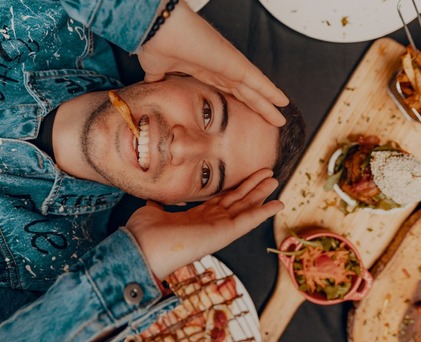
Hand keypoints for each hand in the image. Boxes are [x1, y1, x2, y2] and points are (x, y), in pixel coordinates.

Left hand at [125, 169, 282, 278]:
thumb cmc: (144, 234)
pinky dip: (264, 212)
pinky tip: (279, 203)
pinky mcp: (224, 234)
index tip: (247, 176)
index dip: (236, 187)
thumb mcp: (152, 212)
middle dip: (253, 186)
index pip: (222, 200)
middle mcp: (210, 224)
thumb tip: (153, 200)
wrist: (141, 248)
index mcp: (197, 218)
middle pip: (238, 202)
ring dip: (261, 194)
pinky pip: (248, 221)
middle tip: (269, 173)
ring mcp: (219, 229)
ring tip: (275, 179)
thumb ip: (158, 206)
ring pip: (246, 208)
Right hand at [138, 2, 288, 126]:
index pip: (226, 87)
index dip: (237, 99)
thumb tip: (151, 88)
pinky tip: (282, 101)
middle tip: (270, 120)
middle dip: (256, 106)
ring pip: (253, 88)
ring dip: (267, 103)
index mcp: (202, 67)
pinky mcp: (233, 62)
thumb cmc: (155, 41)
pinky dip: (270, 91)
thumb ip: (159, 79)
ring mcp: (227, 63)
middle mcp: (218, 65)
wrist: (157, 26)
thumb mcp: (156, 68)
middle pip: (243, 91)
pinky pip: (256, 80)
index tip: (245, 110)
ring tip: (280, 118)